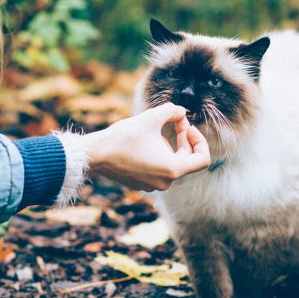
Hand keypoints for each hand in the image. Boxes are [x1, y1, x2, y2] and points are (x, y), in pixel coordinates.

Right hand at [80, 103, 210, 190]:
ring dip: (169, 146)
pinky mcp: (140, 184)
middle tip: (175, 121)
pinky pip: (157, 169)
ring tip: (154, 130)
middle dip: (183, 139)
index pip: (203, 159)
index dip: (200, 140)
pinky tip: (143, 141)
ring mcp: (152, 186)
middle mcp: (165, 182)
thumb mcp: (151, 118)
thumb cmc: (124, 137)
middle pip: (187, 160)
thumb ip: (172, 111)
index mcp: (173, 169)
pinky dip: (157, 155)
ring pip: (171, 163)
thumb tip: (181, 111)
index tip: (187, 127)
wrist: (96, 154)